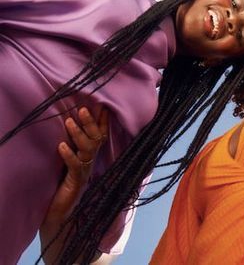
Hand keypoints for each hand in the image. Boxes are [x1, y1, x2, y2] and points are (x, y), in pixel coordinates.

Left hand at [41, 108, 108, 229]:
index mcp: (89, 158)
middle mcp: (90, 164)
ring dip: (78, 135)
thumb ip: (73, 151)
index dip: (102, 122)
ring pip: (87, 149)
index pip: (100, 136)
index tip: (104, 106)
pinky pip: (75, 166)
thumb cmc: (62, 190)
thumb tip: (69, 128)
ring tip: (69, 122)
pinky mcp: (75, 183)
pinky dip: (68, 155)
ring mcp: (84, 173)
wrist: (60, 217)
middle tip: (83, 109)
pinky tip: (61, 146)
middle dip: (90, 124)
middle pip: (96, 140)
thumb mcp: (68, 166)